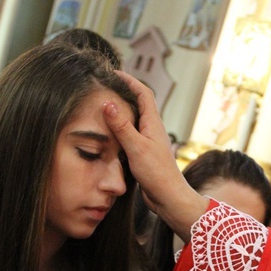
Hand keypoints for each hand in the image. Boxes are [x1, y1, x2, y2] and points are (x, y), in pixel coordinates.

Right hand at [103, 71, 207, 241]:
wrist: (168, 197)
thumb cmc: (157, 173)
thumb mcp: (136, 147)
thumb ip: (122, 126)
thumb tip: (107, 103)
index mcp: (153, 123)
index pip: (143, 93)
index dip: (129, 80)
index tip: (113, 73)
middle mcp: (152, 129)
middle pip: (138, 103)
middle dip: (123, 92)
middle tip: (105, 86)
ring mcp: (148, 141)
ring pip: (134, 119)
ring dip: (121, 110)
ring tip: (102, 105)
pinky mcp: (143, 153)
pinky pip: (130, 134)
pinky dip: (119, 129)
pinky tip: (108, 133)